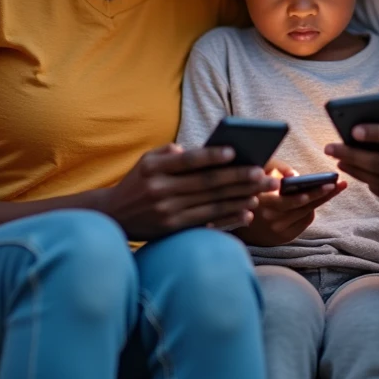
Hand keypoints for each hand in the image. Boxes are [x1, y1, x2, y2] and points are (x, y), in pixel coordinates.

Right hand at [99, 143, 278, 240]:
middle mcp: (160, 190)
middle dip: (239, 178)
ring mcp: (167, 212)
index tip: (235, 151)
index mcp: (154, 168)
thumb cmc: (138, 182)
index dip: (212, 156)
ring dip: (240, 198)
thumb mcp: (146, 161)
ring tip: (262, 192)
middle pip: (207, 183)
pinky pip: (207, 222)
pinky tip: (247, 213)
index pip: (188, 160)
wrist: (114, 216)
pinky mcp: (173, 229)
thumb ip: (170, 152)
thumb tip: (198, 149)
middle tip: (264, 174)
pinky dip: (229, 218)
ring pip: (211, 204)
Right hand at [237, 177, 346, 246]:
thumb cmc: (255, 190)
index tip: (324, 185)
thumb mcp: (261, 172)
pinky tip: (315, 199)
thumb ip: (278, 168)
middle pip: (302, 206)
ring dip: (320, 200)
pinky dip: (310, 209)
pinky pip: (305, 221)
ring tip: (334, 188)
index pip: (288, 200)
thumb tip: (296, 176)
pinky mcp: (285, 237)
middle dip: (321, 194)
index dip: (307, 193)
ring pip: (306, 213)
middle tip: (337, 184)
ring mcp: (278, 230)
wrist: (243, 221)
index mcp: (262, 201)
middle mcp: (270, 218)